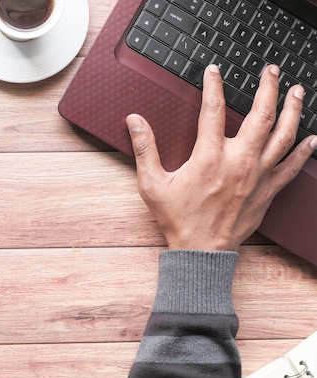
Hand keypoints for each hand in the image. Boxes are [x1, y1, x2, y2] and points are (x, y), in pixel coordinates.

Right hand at [126, 64, 316, 250]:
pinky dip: (304, 150)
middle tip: (270, 71)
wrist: (201, 250)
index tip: (215, 71)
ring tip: (297, 92)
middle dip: (268, 87)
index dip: (214, 85)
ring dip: (293, 110)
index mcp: (209, 156)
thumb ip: (145, 149)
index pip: (213, 109)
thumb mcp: (152, 184)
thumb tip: (135, 121)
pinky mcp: (268, 191)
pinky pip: (292, 166)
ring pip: (283, 135)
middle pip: (261, 115)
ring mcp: (257, 175)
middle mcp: (238, 161)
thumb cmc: (178, 219)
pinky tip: (312, 138)